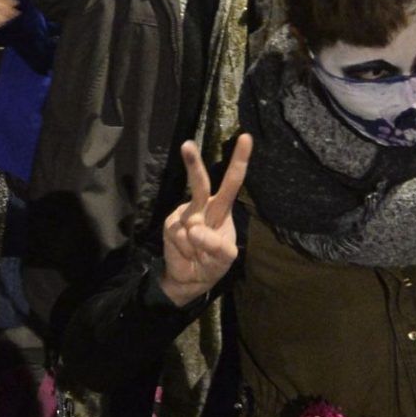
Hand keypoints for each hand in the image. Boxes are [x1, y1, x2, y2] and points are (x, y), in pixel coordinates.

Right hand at [159, 134, 252, 305]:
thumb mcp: (225, 258)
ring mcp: (184, 214)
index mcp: (221, 208)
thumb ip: (216, 245)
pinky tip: (185, 252)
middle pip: (199, 183)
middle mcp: (202, 206)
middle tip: (187, 145)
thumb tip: (193, 229)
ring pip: (191, 223)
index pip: (232, 182)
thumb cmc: (213, 263)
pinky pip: (179, 236)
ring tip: (197, 255)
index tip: (245, 137)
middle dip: (193, 164)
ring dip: (197, 245)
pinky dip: (185, 249)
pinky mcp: (170, 225)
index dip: (239, 160)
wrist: (189, 279)